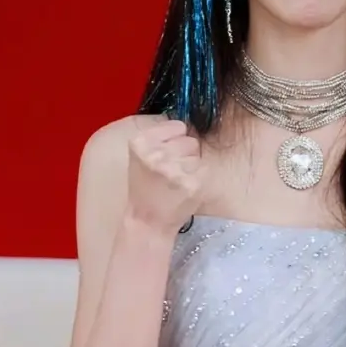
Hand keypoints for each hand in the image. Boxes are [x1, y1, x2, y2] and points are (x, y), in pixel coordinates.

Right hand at [126, 120, 204, 234]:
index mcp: (140, 143)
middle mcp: (156, 154)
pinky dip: (199, 178)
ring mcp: (175, 169)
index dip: (176, 139)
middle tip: (171, 171)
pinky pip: (205, 169)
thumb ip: (161, 137)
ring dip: (191, 167)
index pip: (178, 126)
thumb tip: (188, 124)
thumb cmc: (146, 187)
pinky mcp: (192, 183)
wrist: (148, 221)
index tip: (167, 153)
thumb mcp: (142, 156)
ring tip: (177, 181)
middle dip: (185, 153)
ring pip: (198, 156)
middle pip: (190, 141)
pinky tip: (185, 189)